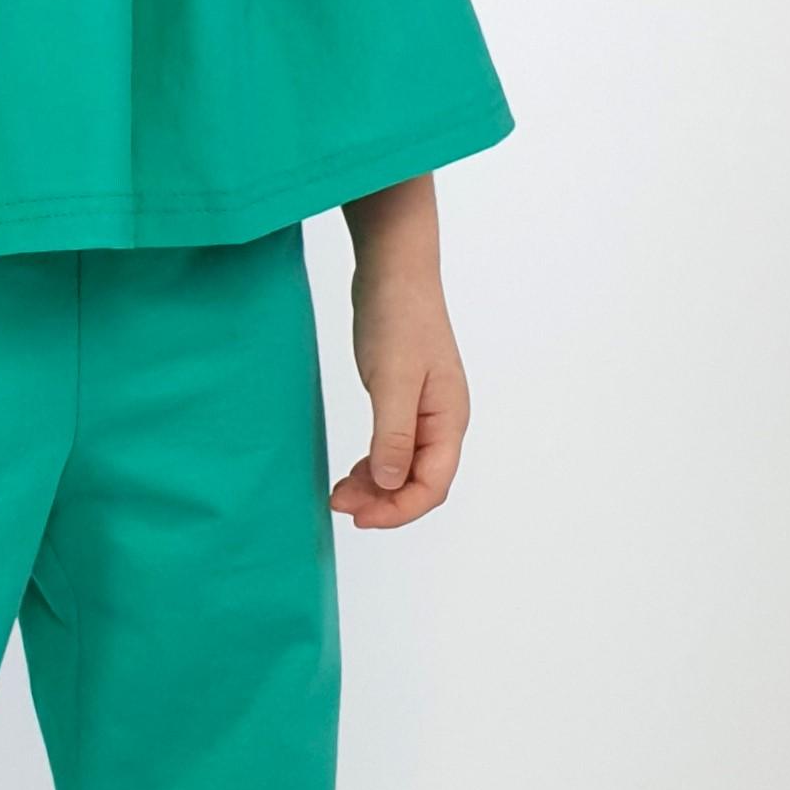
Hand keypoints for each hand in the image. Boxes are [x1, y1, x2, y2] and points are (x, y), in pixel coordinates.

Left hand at [332, 242, 471, 530]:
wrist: (394, 271)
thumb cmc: (399, 317)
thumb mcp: (394, 379)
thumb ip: (393, 434)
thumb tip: (391, 484)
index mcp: (449, 419)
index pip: (433, 485)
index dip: (399, 509)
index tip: (361, 517)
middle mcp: (442, 421)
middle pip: (420, 482)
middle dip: (384, 502)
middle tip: (340, 505)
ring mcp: (424, 411)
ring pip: (405, 468)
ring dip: (376, 487)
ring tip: (339, 492)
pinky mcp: (404, 400)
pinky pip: (393, 448)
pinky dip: (373, 465)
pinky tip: (352, 471)